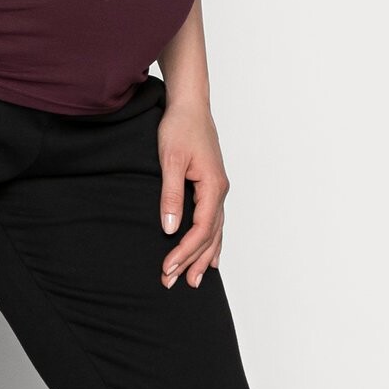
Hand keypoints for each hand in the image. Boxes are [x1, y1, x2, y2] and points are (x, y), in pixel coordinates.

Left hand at [156, 96, 229, 289]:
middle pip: (209, 236)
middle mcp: (220, 191)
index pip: (200, 230)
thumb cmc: (180, 127)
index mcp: (213, 187)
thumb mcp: (170, 159)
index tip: (168, 268)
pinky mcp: (211, 184)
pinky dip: (211, 240)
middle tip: (174, 283)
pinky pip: (214, 220)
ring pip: (214, 231)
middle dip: (192, 261)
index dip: (184, 252)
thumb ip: (171, 195)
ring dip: (203, 256)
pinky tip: (211, 254)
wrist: (190, 104)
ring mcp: (218, 188)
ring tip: (195, 280)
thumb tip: (170, 229)